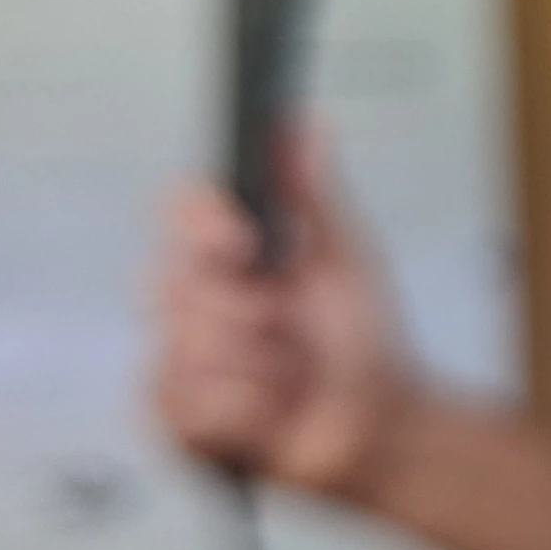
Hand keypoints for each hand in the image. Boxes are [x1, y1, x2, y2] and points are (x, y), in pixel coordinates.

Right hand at [154, 123, 421, 503]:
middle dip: (247, 313)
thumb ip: (316, 192)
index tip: (245, 244)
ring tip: (290, 379)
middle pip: (170, 283)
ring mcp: (178, 361)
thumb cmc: (367, 343)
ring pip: (182, 349)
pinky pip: (186, 404)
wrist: (379, 428)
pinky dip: (243, 412)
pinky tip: (269, 416)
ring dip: (256, 367)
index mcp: (232, 256)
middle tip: (289, 328)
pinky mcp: (174, 420)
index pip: (180, 211)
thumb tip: (302, 121)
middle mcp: (196, 303)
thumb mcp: (349, 257)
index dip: (203, 225)